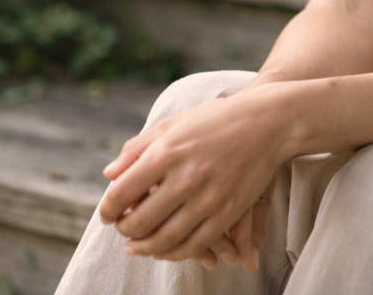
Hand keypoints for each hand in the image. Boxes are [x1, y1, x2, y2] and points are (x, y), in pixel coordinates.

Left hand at [100, 87, 287, 265]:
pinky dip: (175, 253)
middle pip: (141, 220)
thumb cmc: (214, 120)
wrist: (266, 123)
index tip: (107, 214)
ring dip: (145, 248)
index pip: (123, 192)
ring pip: (166, 238)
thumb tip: (109, 175)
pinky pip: (196, 244)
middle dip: (125, 230)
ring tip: (135, 247)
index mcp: (166, 152)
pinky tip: (164, 250)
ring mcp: (208, 197)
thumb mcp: (172, 124)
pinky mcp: (228, 211)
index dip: (108, 209)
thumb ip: (136, 148)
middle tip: (121, 230)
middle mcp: (185, 177)